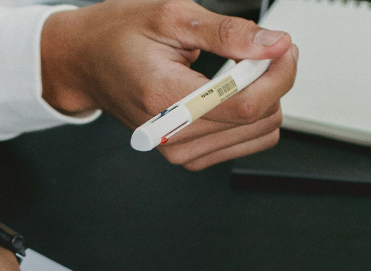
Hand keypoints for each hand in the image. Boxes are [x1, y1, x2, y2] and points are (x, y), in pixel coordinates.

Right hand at [40, 0, 297, 170]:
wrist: (86, 62)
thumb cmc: (118, 36)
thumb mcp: (173, 16)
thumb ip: (228, 33)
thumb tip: (273, 44)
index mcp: (165, 98)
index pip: (245, 104)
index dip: (278, 74)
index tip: (284, 48)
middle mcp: (171, 134)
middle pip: (258, 119)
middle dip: (273, 80)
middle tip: (263, 50)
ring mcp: (178, 150)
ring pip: (258, 134)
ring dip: (264, 98)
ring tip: (243, 69)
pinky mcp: (186, 155)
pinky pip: (244, 143)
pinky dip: (251, 116)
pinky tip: (234, 92)